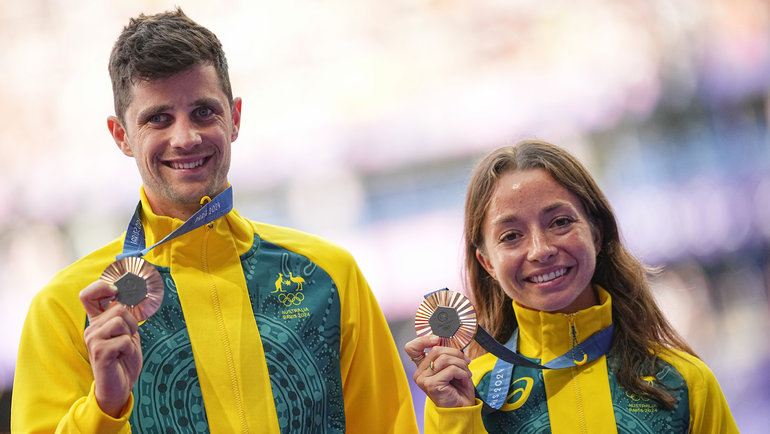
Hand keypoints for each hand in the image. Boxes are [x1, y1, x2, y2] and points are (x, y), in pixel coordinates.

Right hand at [80, 280, 142, 416]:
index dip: (101, 286)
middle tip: (128, 338)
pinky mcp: (98, 351)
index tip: (116, 290)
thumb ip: (125, 315)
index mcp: (97, 321)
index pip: (88, 295)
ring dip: (131, 335)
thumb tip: (129, 294)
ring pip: (121, 321)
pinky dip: (130, 348)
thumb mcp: (128, 332)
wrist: (120, 386)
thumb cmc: (124, 359)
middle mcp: (91, 328)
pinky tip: (122, 356)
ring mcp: (93, 339)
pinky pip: (124, 339)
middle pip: (118, 308)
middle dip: (132, 322)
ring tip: (124, 348)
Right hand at [404, 335, 475, 407]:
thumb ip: (446, 355)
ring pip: (444, 359)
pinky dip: (462, 373)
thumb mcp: (451, 367)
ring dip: (461, 365)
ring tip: (466, 374)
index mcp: (423, 367)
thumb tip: (449, 341)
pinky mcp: (431, 385)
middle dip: (456, 354)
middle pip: (437, 350)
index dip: (424, 339)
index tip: (437, 340)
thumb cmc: (458, 389)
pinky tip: (464, 380)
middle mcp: (420, 374)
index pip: (412, 348)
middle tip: (466, 363)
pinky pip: (450, 369)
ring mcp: (424, 379)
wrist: (463, 409)